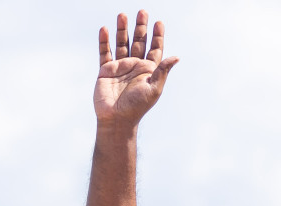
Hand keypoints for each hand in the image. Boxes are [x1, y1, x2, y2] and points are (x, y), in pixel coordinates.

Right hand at [94, 10, 179, 126]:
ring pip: (121, 44)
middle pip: (138, 42)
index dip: (157, 36)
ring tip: (123, 15)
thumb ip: (162, 71)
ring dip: (122, 30)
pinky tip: (105, 29)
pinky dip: (104, 42)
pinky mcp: (105, 71)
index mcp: (148, 70)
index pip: (155, 49)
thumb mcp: (154, 88)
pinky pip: (104, 53)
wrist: (117, 119)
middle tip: (142, 12)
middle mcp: (134, 66)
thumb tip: (176, 57)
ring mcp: (120, 67)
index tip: (159, 22)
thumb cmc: (138, 107)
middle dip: (140, 27)